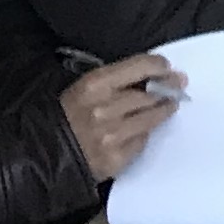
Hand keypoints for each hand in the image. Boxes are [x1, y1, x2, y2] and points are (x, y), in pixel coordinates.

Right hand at [58, 54, 179, 181]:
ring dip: (164, 109)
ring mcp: (113, 134)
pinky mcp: (117, 157)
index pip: (139, 66)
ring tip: (171, 105)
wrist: (44, 155)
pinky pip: (141, 141)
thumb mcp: (83, 89)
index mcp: (95, 84)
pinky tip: (145, 129)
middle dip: (168, 88)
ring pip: (151, 117)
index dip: (158, 65)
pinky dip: (144, 134)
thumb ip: (114, 81)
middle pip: (150, 94)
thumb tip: (150, 74)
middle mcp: (106, 107)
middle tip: (179, 85)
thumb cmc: (66, 116)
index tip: (167, 67)